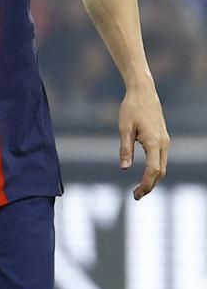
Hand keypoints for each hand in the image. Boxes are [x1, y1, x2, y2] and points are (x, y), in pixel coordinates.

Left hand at [118, 85, 169, 200]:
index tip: (136, 195)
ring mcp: (165, 141)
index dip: (146, 184)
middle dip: (150, 186)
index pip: (153, 170)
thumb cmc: (131, 108)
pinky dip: (155, 171)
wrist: (144, 93)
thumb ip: (125, 149)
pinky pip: (161, 160)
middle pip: (161, 172)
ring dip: (153, 180)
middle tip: (136, 196)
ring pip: (163, 167)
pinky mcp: (163, 139)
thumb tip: (124, 169)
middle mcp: (163, 144)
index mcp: (154, 142)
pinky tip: (145, 176)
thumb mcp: (124, 128)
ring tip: (139, 189)